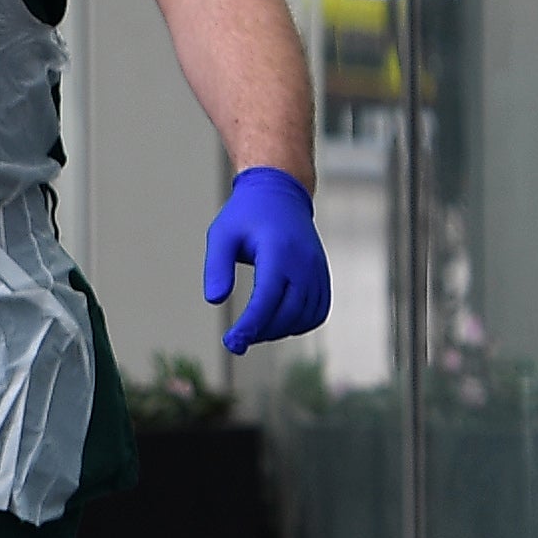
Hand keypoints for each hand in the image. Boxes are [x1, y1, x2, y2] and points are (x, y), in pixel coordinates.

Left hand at [202, 164, 330, 353]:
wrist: (280, 193)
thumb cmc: (246, 215)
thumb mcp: (222, 234)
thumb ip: (217, 267)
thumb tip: (214, 300)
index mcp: (278, 251)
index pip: (266, 300)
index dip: (250, 326)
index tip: (232, 343)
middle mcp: (303, 263)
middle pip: (286, 313)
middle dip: (261, 333)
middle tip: (236, 341)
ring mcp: (317, 270)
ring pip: (305, 316)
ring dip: (280, 331)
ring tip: (253, 330)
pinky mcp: (323, 275)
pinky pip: (319, 311)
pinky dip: (301, 324)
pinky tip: (278, 324)